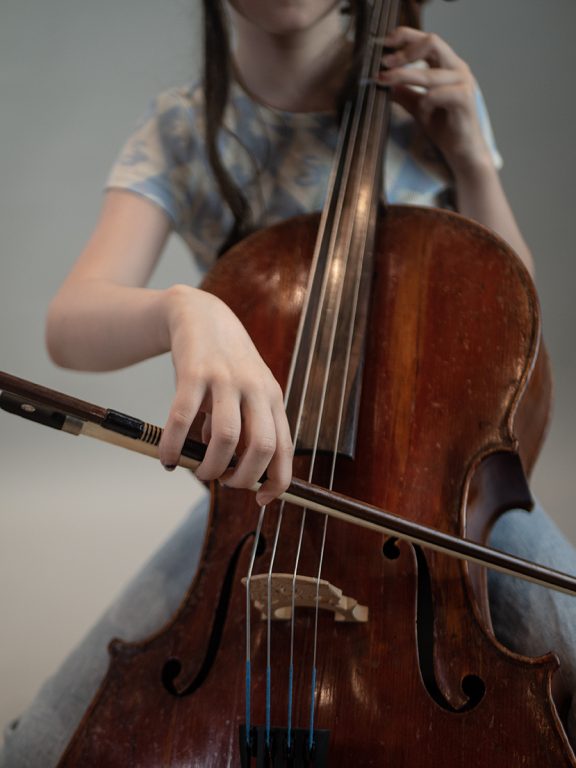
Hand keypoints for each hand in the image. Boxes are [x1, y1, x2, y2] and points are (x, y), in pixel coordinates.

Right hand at [158, 284, 292, 505]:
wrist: (200, 314)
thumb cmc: (224, 363)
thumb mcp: (246, 391)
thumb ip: (244, 426)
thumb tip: (227, 466)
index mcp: (272, 398)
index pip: (283, 448)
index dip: (277, 481)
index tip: (262, 500)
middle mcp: (255, 389)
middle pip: (261, 447)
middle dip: (242, 477)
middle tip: (224, 481)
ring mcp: (226, 379)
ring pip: (226, 437)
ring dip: (211, 466)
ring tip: (198, 469)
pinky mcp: (194, 372)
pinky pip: (183, 419)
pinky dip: (174, 446)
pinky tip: (167, 458)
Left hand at [379, 27, 493, 177]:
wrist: (461, 152)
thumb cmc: (444, 128)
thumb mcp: (418, 107)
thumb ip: (404, 93)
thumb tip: (383, 80)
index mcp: (447, 65)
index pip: (427, 40)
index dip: (405, 37)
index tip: (383, 44)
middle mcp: (457, 68)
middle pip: (432, 42)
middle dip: (404, 52)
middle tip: (383, 64)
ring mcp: (463, 82)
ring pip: (431, 71)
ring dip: (404, 75)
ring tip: (384, 82)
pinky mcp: (465, 100)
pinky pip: (438, 94)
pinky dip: (425, 101)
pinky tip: (421, 112)